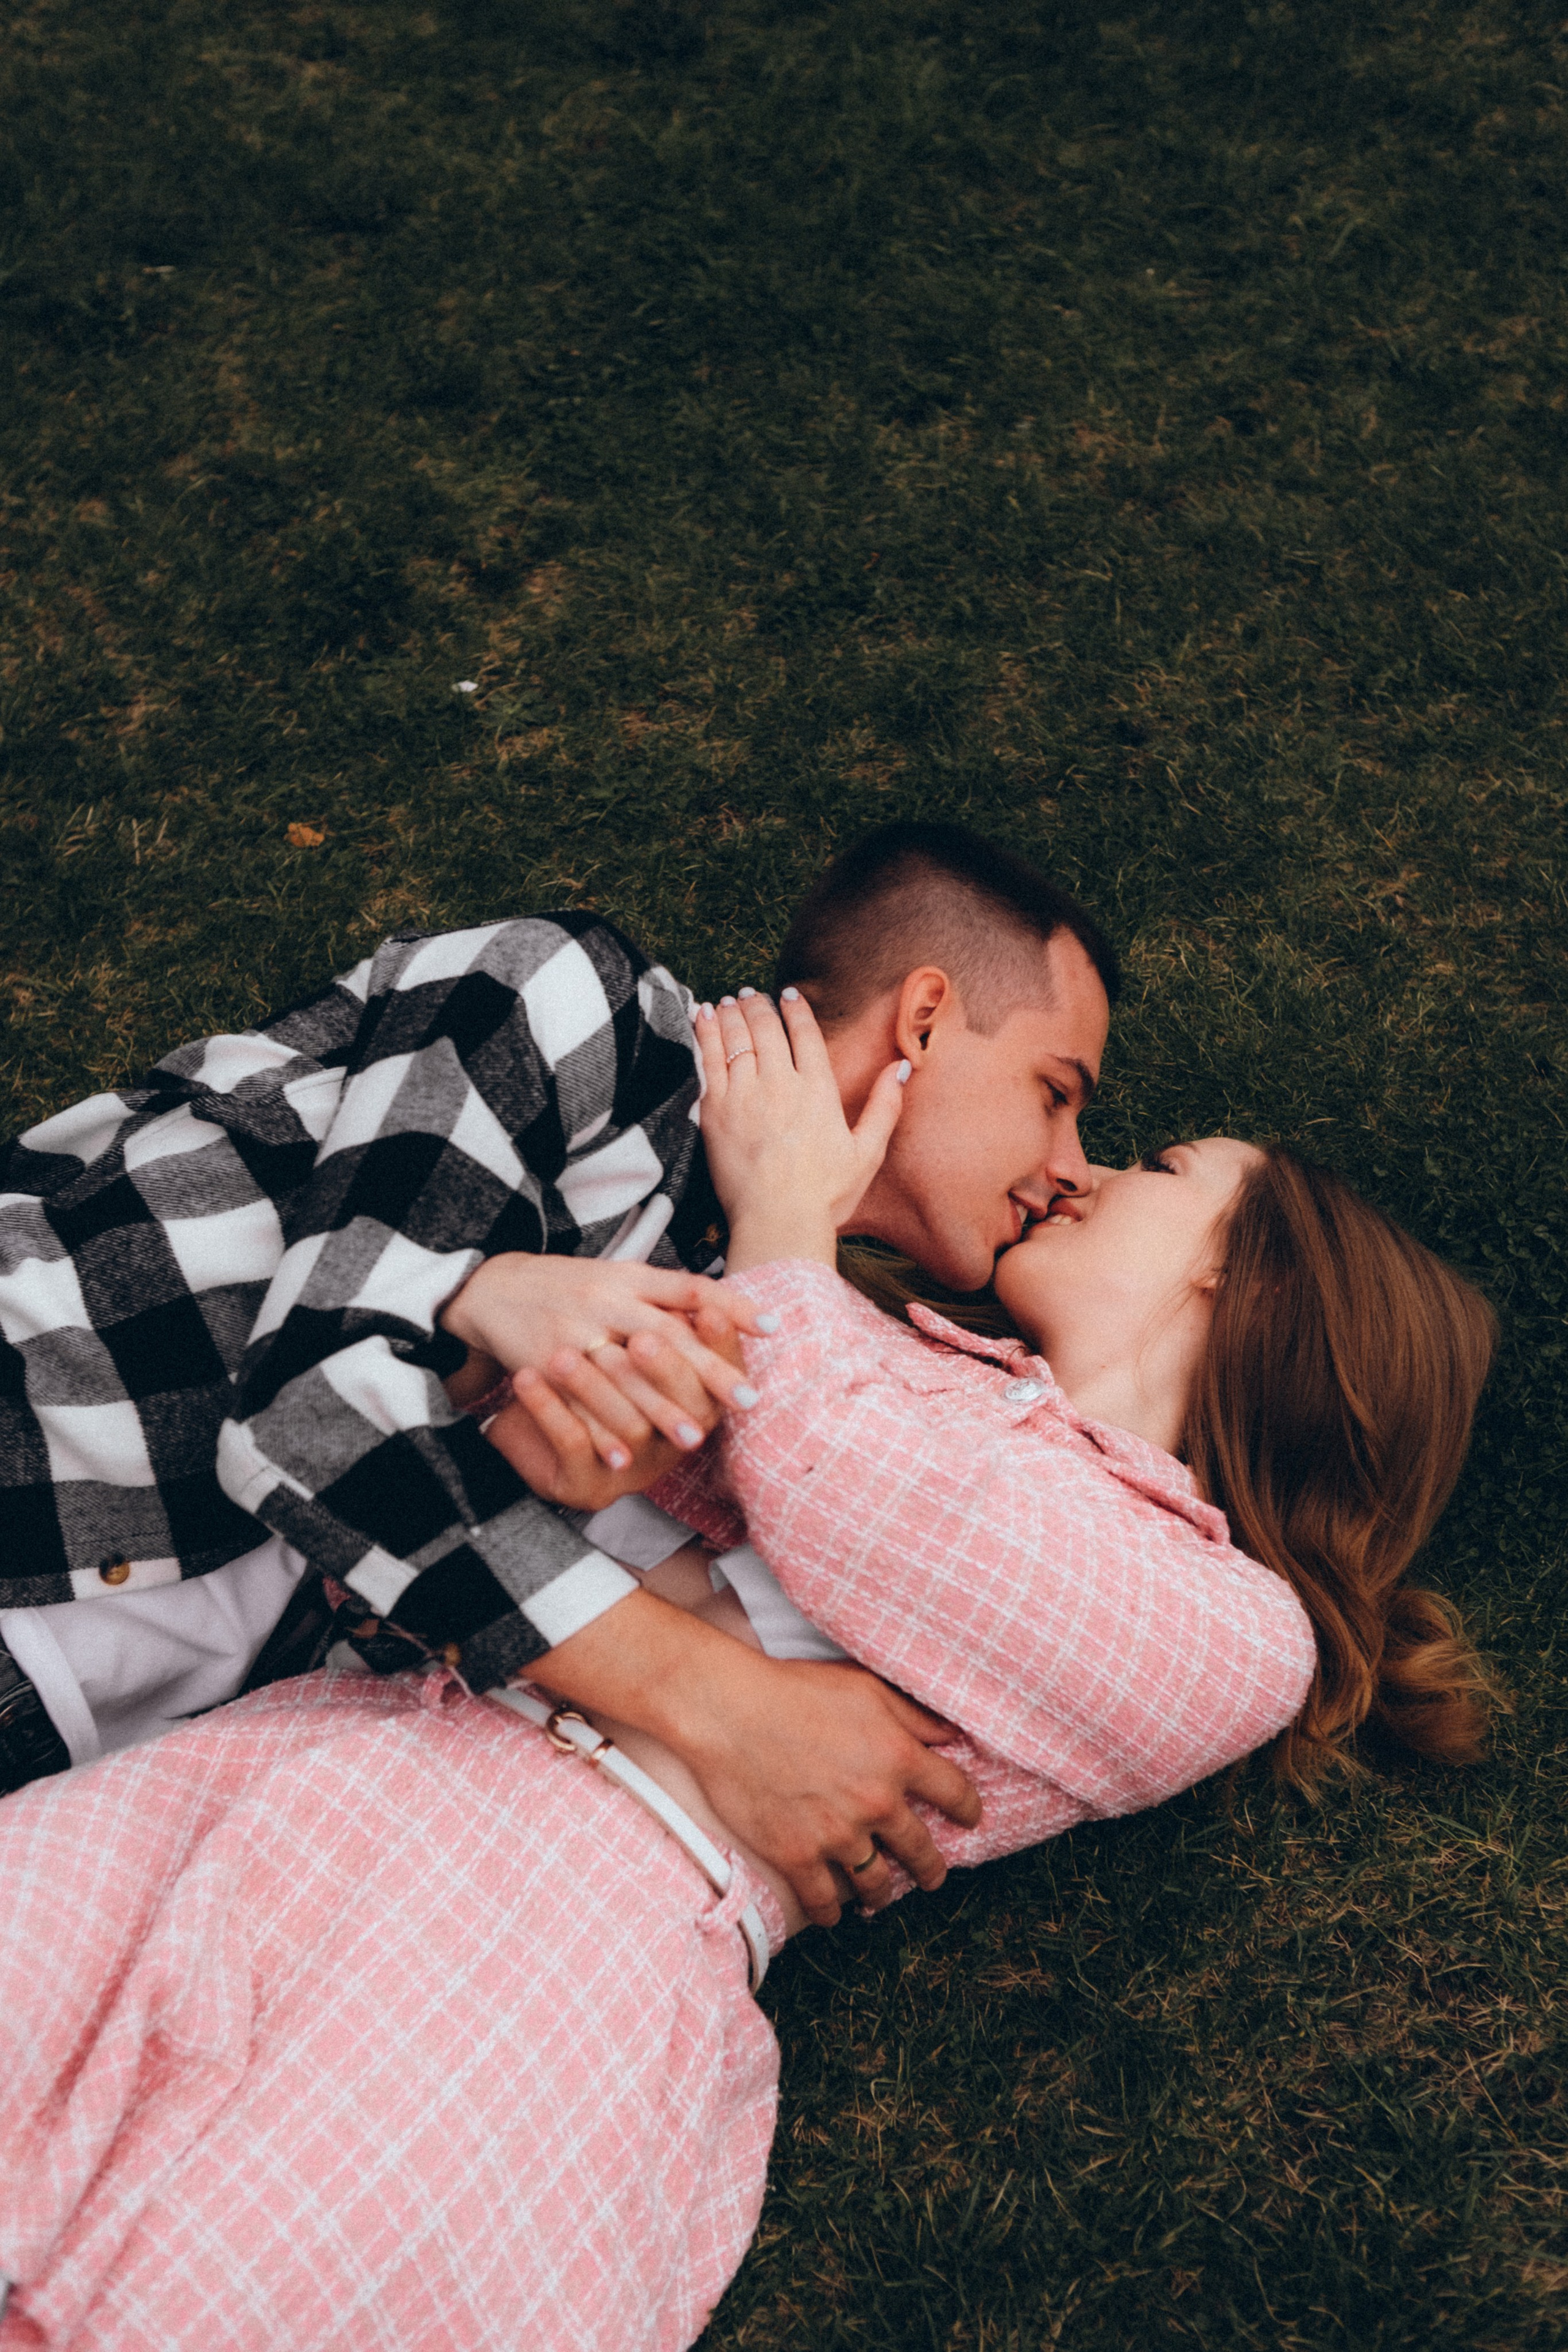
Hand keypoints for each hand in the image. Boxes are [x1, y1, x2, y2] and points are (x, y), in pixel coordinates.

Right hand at [441, 1256, 766, 1466]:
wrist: (493, 1287)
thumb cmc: (574, 1287)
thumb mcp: (622, 1277)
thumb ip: (674, 1294)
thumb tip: (731, 1312)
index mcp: (630, 1280)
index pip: (690, 1289)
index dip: (730, 1307)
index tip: (773, 1329)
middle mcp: (605, 1302)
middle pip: (664, 1336)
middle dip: (706, 1372)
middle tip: (746, 1403)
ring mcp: (573, 1333)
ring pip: (622, 1376)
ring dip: (658, 1412)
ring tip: (693, 1441)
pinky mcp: (542, 1363)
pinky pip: (575, 1404)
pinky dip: (599, 1433)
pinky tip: (624, 1458)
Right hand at [680, 1654, 982, 1923]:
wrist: (728, 1710)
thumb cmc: (796, 1689)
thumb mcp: (866, 1687)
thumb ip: (914, 1715)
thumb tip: (954, 1735)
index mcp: (899, 1758)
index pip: (956, 1793)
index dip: (968, 1809)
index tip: (969, 1819)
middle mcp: (877, 1803)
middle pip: (920, 1849)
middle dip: (931, 1867)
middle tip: (932, 1875)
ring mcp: (837, 1835)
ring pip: (876, 1882)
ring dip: (882, 1893)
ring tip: (880, 1897)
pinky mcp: (797, 1856)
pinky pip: (825, 1901)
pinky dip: (833, 1912)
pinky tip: (835, 1913)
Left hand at [695, 990, 908, 1269]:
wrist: (778, 1222)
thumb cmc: (825, 1196)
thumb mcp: (867, 1153)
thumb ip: (885, 1107)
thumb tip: (900, 1068)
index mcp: (819, 1092)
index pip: (806, 1035)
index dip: (796, 1009)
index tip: (788, 994)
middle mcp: (781, 1085)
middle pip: (767, 1030)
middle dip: (758, 1006)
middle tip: (751, 994)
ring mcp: (745, 1096)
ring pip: (736, 1039)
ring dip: (732, 1014)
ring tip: (728, 1000)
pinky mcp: (715, 1112)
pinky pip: (708, 1060)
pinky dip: (705, 1034)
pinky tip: (702, 1017)